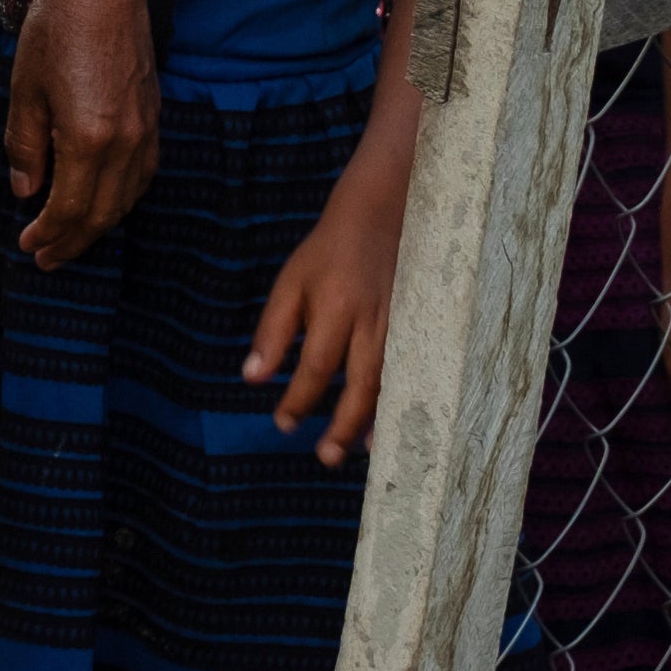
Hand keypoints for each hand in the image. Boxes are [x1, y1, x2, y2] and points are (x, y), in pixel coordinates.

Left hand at [4, 0, 160, 267]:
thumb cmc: (59, 27)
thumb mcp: (25, 87)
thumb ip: (26, 144)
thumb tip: (26, 190)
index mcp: (88, 139)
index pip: (69, 208)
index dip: (48, 234)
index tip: (28, 245)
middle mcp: (124, 142)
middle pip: (102, 213)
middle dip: (73, 241)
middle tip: (47, 258)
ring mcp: (145, 129)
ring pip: (126, 198)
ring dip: (99, 224)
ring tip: (72, 237)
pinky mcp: (154, 115)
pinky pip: (142, 173)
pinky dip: (122, 197)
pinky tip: (106, 199)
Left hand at [248, 174, 402, 465]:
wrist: (381, 215)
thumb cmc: (327, 253)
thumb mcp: (290, 283)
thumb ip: (273, 331)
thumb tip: (253, 378)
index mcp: (336, 307)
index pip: (317, 364)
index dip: (300, 397)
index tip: (284, 423)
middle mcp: (372, 321)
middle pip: (360, 382)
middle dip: (342, 423)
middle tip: (325, 456)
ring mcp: (400, 326)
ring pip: (388, 382)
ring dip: (371, 420)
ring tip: (354, 451)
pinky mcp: (417, 328)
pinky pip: (407, 374)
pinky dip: (397, 402)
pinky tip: (386, 426)